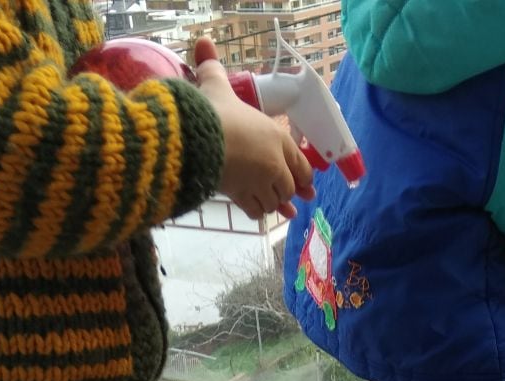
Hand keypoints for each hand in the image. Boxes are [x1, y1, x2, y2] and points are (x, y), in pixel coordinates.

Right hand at [194, 38, 314, 219]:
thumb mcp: (216, 86)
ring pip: (274, 201)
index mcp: (277, 137)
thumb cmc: (213, 111)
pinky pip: (255, 210)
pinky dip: (256, 212)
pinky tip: (255, 213)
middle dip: (288, 194)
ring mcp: (260, 183)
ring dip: (273, 205)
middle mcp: (274, 163)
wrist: (197, 140)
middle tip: (291, 204)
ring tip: (274, 210)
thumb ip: (213, 70)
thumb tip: (202, 42)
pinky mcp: (242, 197)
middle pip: (288, 186)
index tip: (308, 185)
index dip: (303, 174)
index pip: (299, 161)